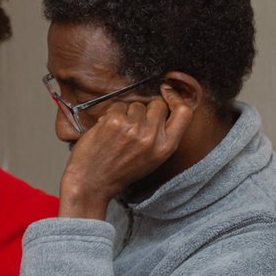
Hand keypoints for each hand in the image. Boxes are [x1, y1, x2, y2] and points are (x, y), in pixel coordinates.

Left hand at [59, 85, 193, 218]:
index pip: (184, 112)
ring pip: (136, 105)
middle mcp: (152, 137)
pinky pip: (118, 106)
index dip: (175, 98)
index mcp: (166, 147)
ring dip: (127, 113)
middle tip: (134, 124)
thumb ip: (161, 135)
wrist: (91, 183)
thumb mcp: (152, 159)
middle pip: (157, 104)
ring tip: (118, 133)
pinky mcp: (114, 121)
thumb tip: (162, 108)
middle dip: (146, 109)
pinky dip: (111, 115)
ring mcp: (133, 128)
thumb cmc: (120, 172)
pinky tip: (107, 130)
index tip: (167, 92)